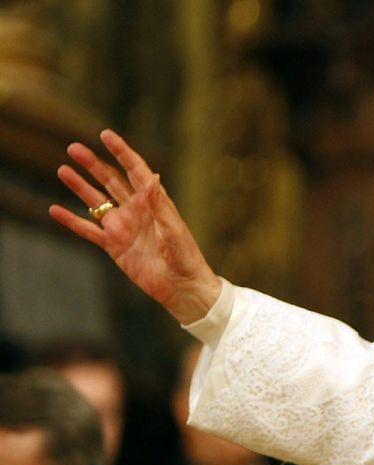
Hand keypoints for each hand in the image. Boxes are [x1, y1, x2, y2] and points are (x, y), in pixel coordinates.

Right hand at [49, 129, 221, 324]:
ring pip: (97, 202)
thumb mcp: (174, 230)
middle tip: (74, 148)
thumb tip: (152, 176)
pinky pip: (89, 231)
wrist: (183, 288)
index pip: (135, 171)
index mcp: (154, 202)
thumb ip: (160, 204)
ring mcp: (124, 227)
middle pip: (111, 181)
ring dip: (80, 186)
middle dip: (94, 164)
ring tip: (62, 170)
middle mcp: (137, 211)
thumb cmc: (186, 258)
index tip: (106, 134)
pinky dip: (72, 221)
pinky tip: (54, 210)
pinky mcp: (115, 246)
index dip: (121, 152)